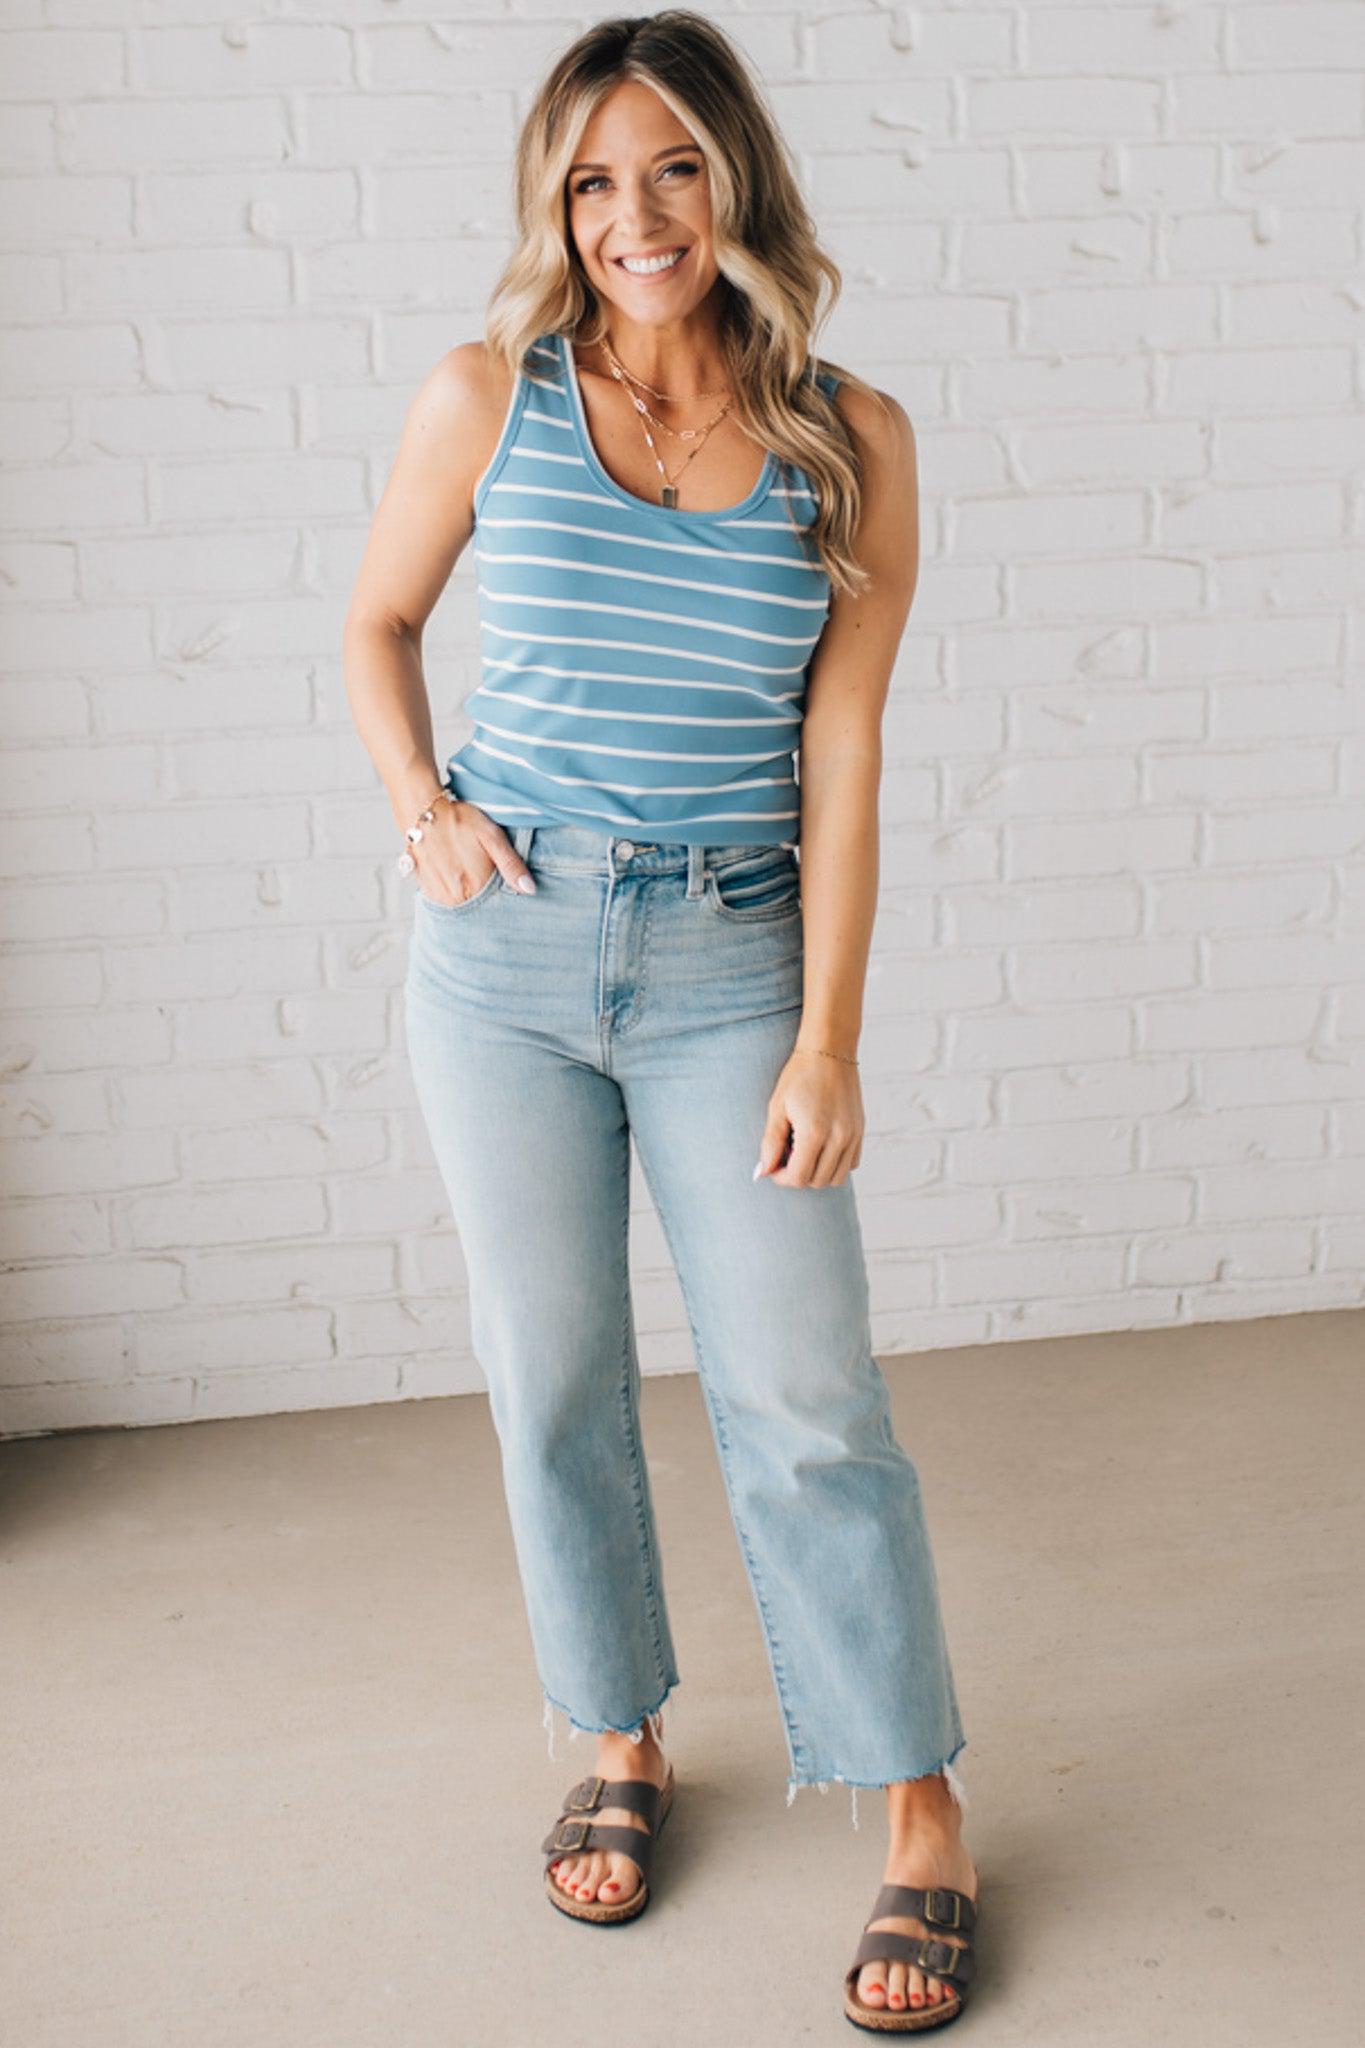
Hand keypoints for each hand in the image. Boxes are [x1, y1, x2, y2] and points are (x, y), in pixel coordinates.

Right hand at [414, 799, 535, 906]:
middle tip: (477, 865)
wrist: (422, 812)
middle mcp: (456, 897)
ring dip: (467, 891)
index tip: (497, 873)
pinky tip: (453, 870)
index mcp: (476, 886)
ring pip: (463, 902)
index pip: (497, 901)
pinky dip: (452, 889)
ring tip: (463, 865)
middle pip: (479, 903)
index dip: (500, 887)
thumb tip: (529, 890)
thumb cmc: (460, 820)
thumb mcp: (492, 837)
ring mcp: (439, 896)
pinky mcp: (427, 891)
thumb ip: (511, 865)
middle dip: (483, 890)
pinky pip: (446, 899)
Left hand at [753, 1047, 862, 1188]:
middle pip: (817, 1181)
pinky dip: (835, 1164)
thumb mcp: (777, 1108)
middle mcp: (838, 1137)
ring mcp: (853, 1136)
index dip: (781, 1177)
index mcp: (815, 1132)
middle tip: (786, 1154)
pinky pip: (850, 1165)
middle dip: (797, 1175)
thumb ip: (770, 1144)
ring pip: (836, 1178)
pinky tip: (821, 1147)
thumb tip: (764, 1172)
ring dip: (817, 1173)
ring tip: (804, 1151)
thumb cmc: (799, 1076)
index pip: (798, 1177)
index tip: (773, 1165)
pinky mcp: (860, 1131)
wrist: (829, 1052)